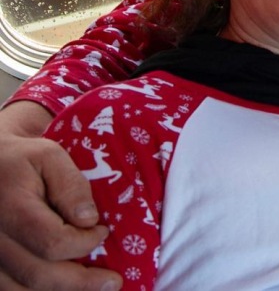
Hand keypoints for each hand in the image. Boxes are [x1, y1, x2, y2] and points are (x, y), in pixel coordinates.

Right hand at [0, 102, 119, 290]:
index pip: (52, 241)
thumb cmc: (21, 159)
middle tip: (113, 282)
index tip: (103, 231)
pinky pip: (10, 289)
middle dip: (80, 282)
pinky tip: (64, 288)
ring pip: (22, 288)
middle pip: (37, 274)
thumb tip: (89, 220)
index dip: (83, 243)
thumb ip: (71, 186)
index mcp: (11, 208)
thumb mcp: (49, 156)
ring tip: (94, 289)